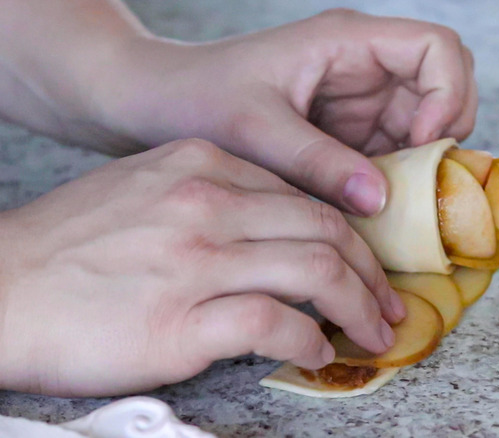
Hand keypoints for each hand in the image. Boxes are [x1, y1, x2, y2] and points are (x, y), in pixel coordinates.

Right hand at [0, 139, 403, 396]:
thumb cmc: (70, 245)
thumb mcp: (147, 188)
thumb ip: (213, 198)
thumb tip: (277, 235)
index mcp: (202, 164)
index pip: (306, 196)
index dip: (351, 236)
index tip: (366, 265)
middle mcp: (206, 203)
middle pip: (325, 230)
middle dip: (371, 273)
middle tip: (389, 304)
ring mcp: (197, 259)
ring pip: (317, 271)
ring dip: (359, 308)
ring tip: (373, 332)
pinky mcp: (183, 318)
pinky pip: (276, 324)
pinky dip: (311, 340)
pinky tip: (319, 352)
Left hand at [93, 9, 476, 215]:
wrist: (159, 107)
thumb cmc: (198, 98)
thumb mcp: (257, 130)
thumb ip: (317, 162)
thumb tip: (381, 200)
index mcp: (347, 42)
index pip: (438, 47)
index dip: (448, 93)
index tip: (426, 142)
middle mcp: (365, 68)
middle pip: (447, 88)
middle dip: (447, 135)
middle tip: (421, 181)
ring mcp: (362, 103)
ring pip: (428, 129)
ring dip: (423, 167)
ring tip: (395, 205)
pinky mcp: (352, 136)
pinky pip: (398, 158)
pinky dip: (399, 185)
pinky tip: (374, 211)